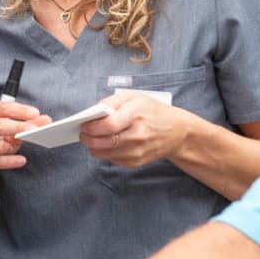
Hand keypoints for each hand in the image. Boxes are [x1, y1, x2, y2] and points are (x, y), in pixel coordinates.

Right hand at [0, 98, 43, 182]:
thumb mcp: (9, 131)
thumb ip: (26, 124)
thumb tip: (45, 120)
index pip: (2, 107)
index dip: (19, 110)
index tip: (35, 113)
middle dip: (18, 128)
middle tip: (34, 130)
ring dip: (10, 148)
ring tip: (16, 148)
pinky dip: (9, 162)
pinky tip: (21, 160)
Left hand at [81, 90, 204, 168]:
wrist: (176, 131)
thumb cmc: (152, 111)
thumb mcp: (133, 97)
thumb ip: (111, 102)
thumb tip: (93, 112)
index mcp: (136, 115)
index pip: (108, 125)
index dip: (92, 127)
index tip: (84, 124)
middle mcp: (138, 135)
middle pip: (104, 142)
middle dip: (88, 138)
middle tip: (83, 133)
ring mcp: (137, 150)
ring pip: (105, 153)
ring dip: (94, 146)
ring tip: (92, 138)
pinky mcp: (136, 161)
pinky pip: (113, 159)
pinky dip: (105, 152)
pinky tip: (107, 144)